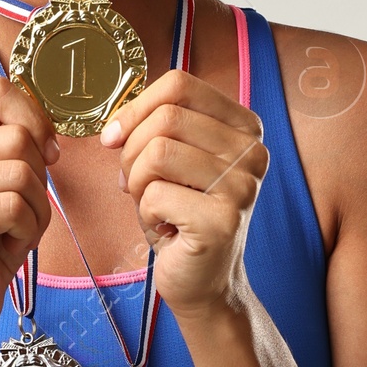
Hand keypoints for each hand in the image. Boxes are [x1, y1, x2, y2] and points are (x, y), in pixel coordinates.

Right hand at [0, 76, 59, 347]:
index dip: (34, 119)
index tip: (44, 154)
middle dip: (40, 177)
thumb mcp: (5, 183)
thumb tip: (47, 133)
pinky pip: (13, 206)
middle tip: (22, 209)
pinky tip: (6, 244)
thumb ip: (17, 145)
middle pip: (16, 137)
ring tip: (14, 230)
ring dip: (36, 208)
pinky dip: (27, 229)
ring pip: (20, 173)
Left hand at [99, 68, 268, 319]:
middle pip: (166, 117)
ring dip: (137, 184)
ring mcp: (242, 185)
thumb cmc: (182, 217)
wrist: (204, 282)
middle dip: (131, 152)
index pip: (180, 85)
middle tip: (136, 185)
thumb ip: (155, 129)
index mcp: (243, 127)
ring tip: (153, 206)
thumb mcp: (173, 162)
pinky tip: (166, 228)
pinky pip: (155, 195)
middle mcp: (252, 152)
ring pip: (157, 153)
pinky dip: (145, 214)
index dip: (136, 107)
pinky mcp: (223, 219)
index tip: (114, 137)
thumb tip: (114, 126)